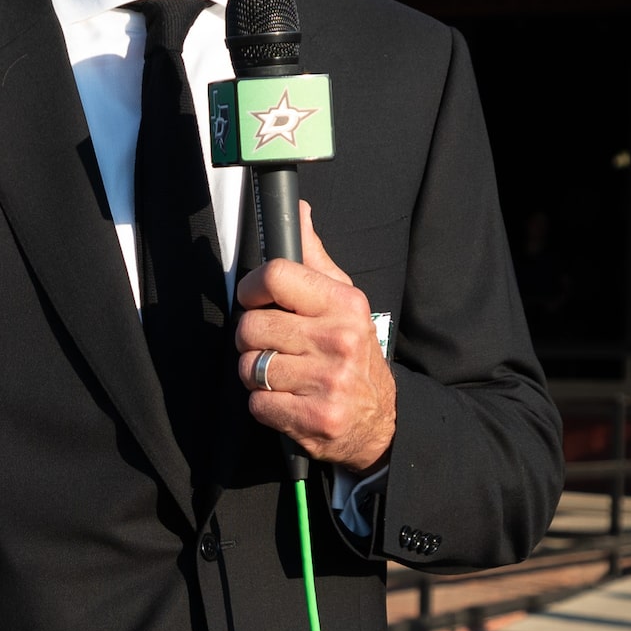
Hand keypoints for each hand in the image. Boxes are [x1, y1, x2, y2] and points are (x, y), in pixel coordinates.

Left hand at [233, 202, 396, 470]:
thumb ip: (314, 259)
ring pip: (250, 367)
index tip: (254, 300)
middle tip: (273, 346)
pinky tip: (288, 402)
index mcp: (344, 304)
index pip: (275, 276)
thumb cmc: (351, 353)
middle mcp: (339, 340)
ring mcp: (329, 381)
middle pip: (252, 326)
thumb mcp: (342, 301)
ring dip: (256, 375)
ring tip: (283, 376)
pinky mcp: (316, 419)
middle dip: (252, 339)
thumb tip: (299, 211)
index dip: (251, 289)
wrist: (380, 419)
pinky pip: (257, 404)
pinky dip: (265, 406)